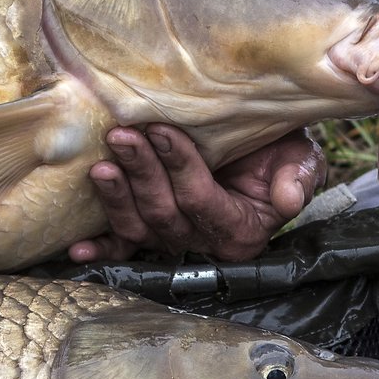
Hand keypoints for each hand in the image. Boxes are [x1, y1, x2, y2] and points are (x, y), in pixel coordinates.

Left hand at [67, 126, 322, 264]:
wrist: (259, 148)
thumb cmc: (278, 150)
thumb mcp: (300, 157)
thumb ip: (300, 177)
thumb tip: (288, 200)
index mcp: (240, 231)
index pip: (201, 200)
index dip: (180, 167)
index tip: (160, 129)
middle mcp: (202, 242)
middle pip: (164, 214)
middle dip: (141, 174)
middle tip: (123, 136)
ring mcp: (171, 239)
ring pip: (138, 227)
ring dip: (117, 197)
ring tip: (102, 166)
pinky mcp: (149, 234)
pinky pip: (122, 246)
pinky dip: (100, 248)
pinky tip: (77, 248)